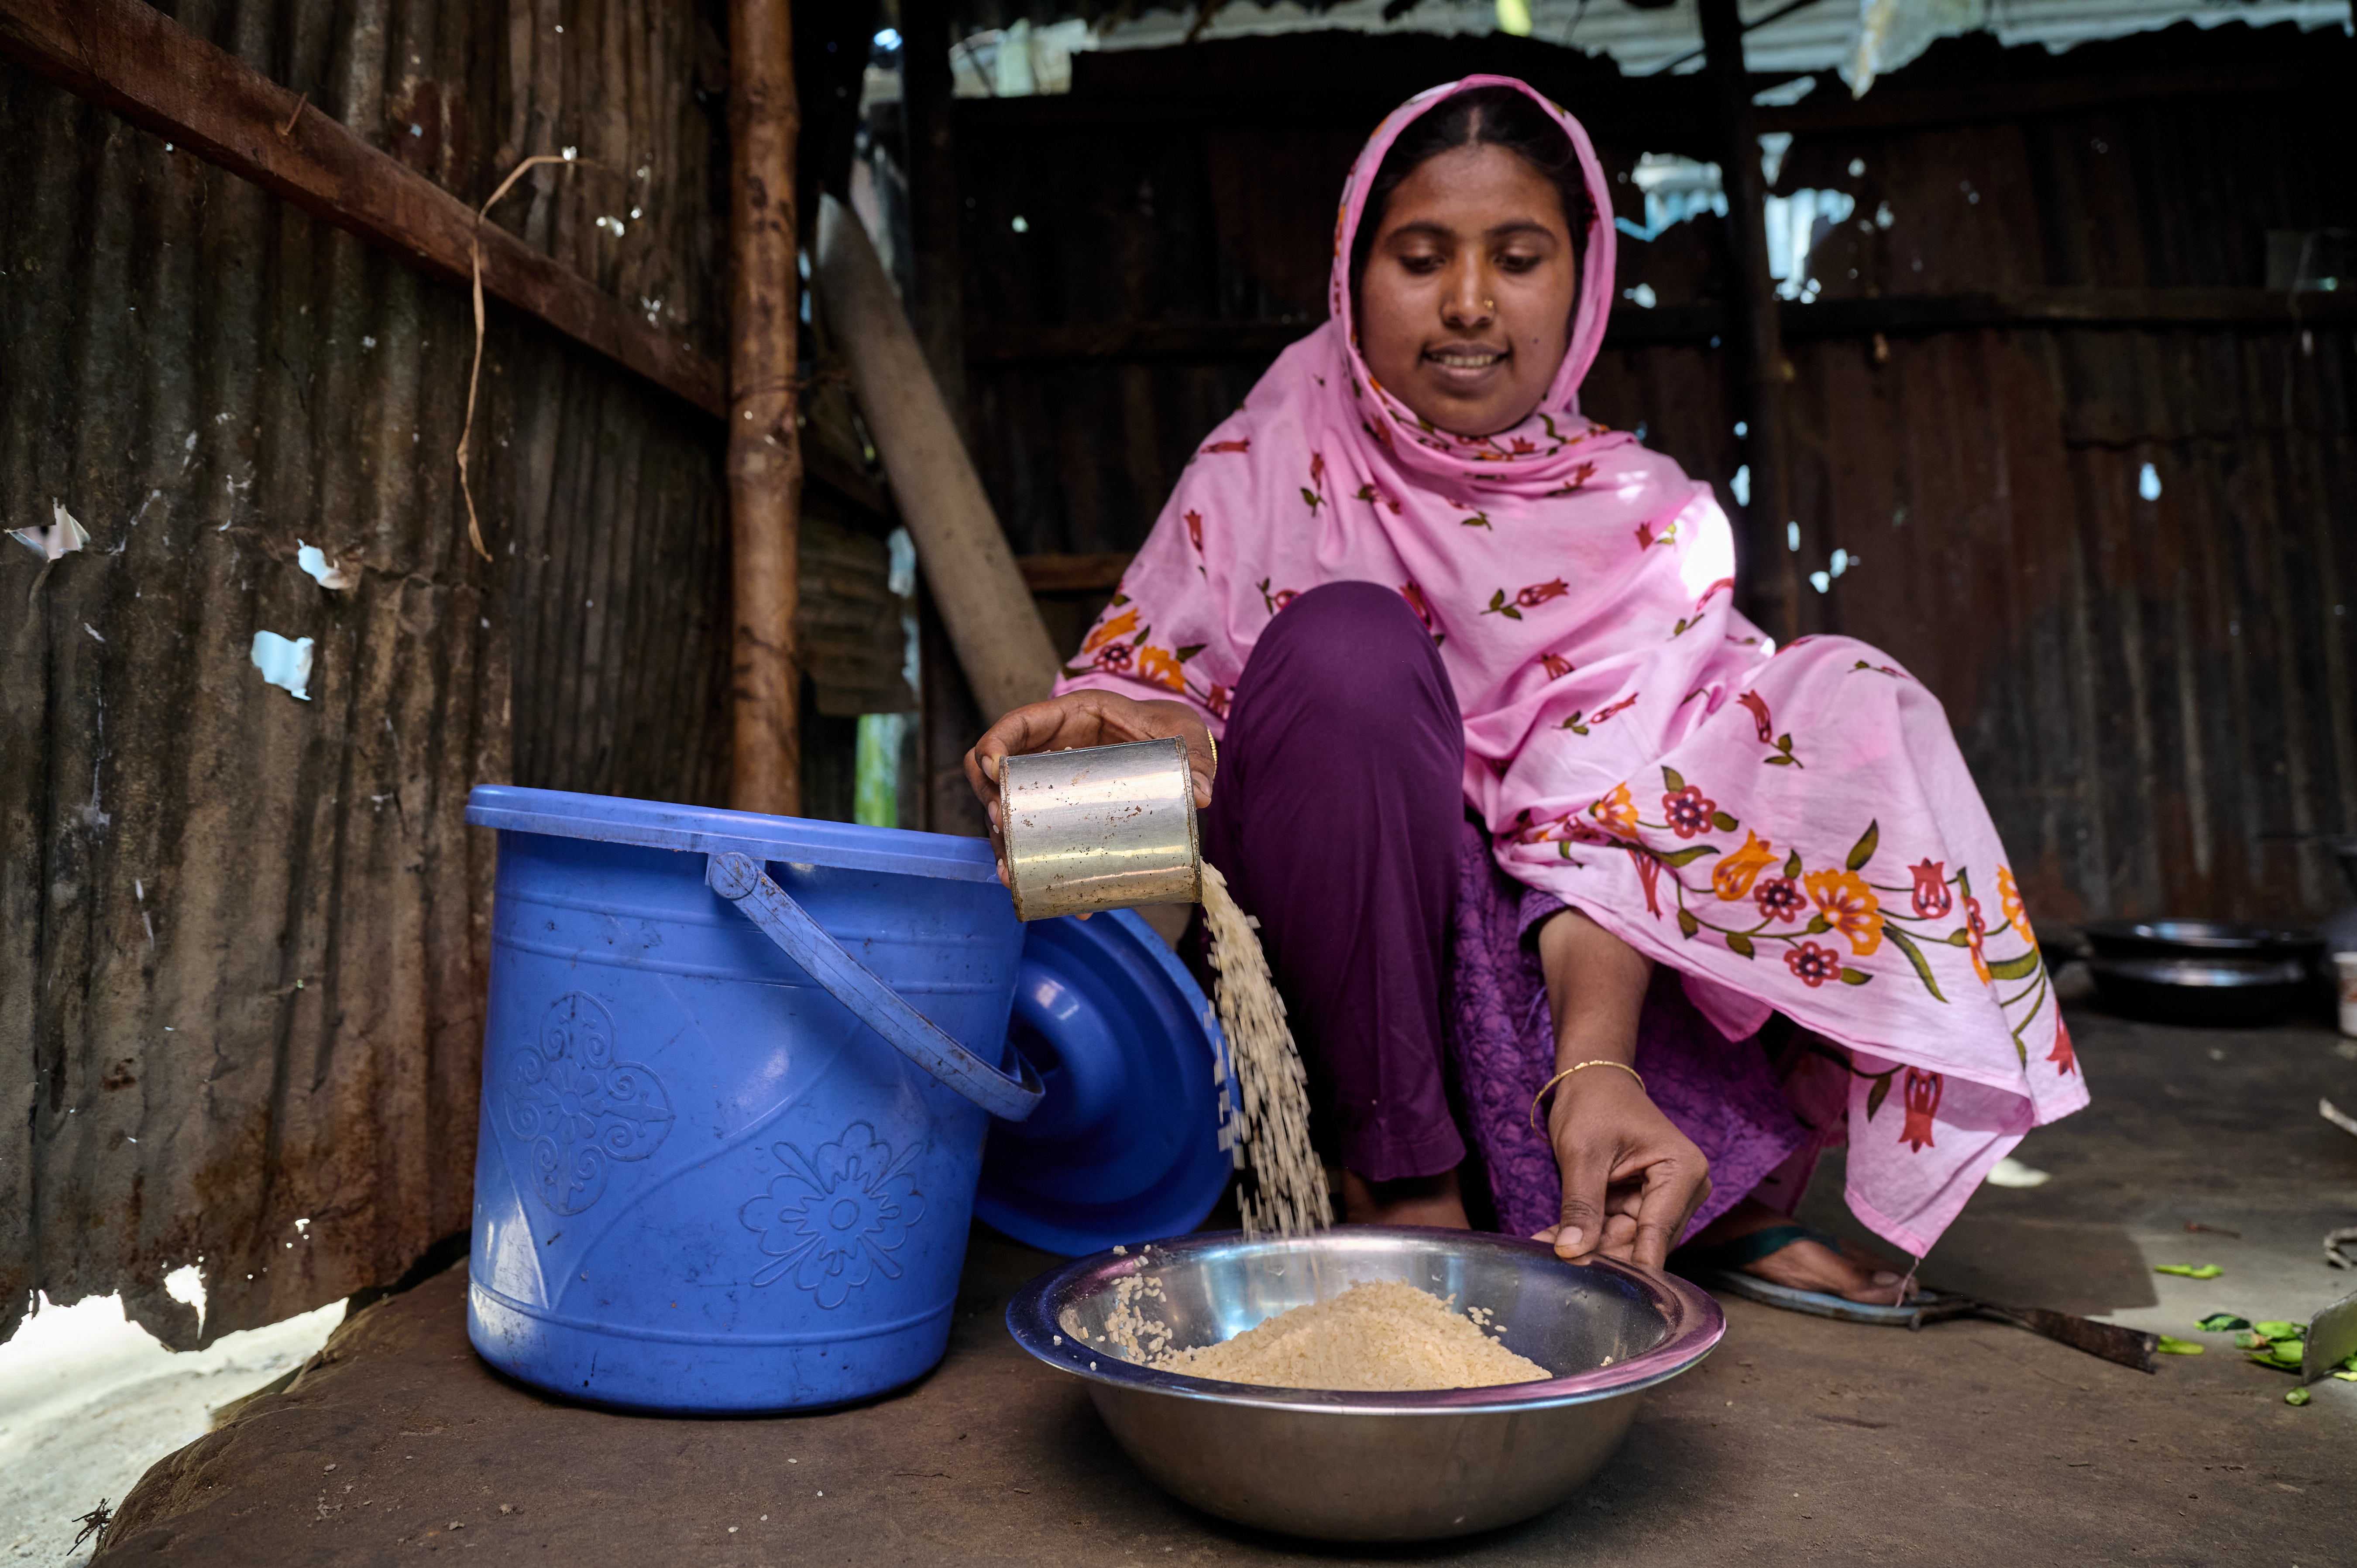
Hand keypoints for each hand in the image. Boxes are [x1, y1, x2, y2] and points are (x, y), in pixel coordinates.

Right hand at [963, 690, 1215, 885]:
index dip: (994, 743)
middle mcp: (1049, 749)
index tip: (993, 769)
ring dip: (1002, 843)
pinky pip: (1034, 837)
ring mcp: (1048, 783)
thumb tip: (1202, 795)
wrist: (1174, 748)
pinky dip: (1033, 865)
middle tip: (1002, 829)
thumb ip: (1198, 757)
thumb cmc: (1171, 728)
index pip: (1016, 724)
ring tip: (1011, 875)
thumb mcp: (1186, 733)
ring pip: (1007, 810)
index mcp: (1071, 716)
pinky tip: (1047, 893)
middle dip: (990, 800)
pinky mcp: (1058, 813)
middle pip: (995, 772)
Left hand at [1530, 1069, 1710, 1270]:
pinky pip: (1613, 1231)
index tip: (1598, 1288)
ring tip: (1544, 1252)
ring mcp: (1663, 1199)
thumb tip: (1571, 1252)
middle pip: (1643, 1243)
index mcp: (1683, 1172)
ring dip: (1587, 1248)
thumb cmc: (1594, 1103)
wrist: (1592, 1080)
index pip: (1657, 1234)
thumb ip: (1580, 1205)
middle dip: (1600, 1256)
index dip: (1627, 1265)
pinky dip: (1584, 1235)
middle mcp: (1684, 1190)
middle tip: (1558, 1269)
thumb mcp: (1582, 1153)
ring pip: (1625, 1242)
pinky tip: (1550, 1241)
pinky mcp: (1641, 1204)